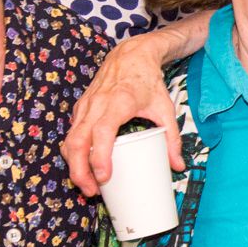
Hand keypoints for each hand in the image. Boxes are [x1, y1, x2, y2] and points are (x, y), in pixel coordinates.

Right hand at [64, 31, 184, 195]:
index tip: (104, 177)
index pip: (102, 132)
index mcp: (118, 102)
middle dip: (80, 170)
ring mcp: (85, 105)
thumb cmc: (149, 82)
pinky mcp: (80, 108)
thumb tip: (178, 166)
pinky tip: (83, 167)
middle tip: (92, 191)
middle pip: (78, 141)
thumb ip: (172, 137)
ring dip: (74, 164)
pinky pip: (71, 133)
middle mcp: (96, 104)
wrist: (131, 55)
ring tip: (87, 185)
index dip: (100, 156)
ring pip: (69, 139)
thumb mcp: (165, 108)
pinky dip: (73, 152)